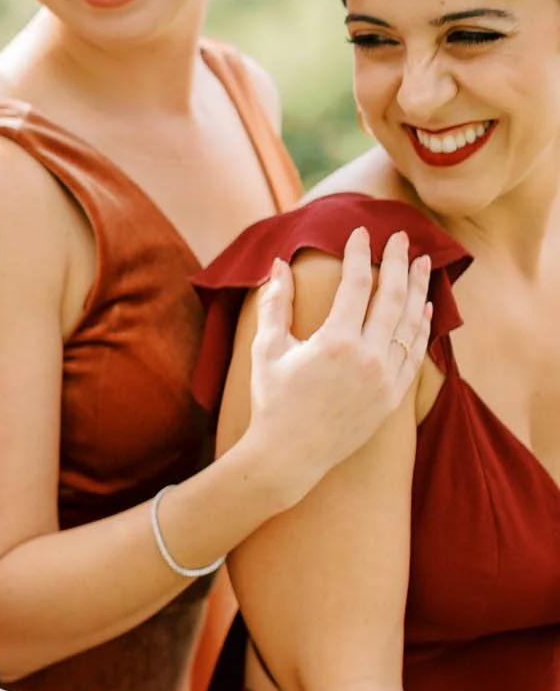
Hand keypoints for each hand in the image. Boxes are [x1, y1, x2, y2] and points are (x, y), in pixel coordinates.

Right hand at [245, 228, 431, 501]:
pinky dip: (422, 327)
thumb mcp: (267, 350)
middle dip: (399, 262)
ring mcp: (384, 378)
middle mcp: (367, 358)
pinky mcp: (392, 397)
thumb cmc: (272, 402)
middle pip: (392, 296)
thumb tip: (277, 265)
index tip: (361, 233)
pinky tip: (424, 308)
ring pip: (411, 322)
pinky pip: (415, 353)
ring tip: (424, 263)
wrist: (288, 456)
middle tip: (403, 237)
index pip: (356, 284)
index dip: (360, 254)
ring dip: (419, 289)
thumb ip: (275, 304)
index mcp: (335, 342)